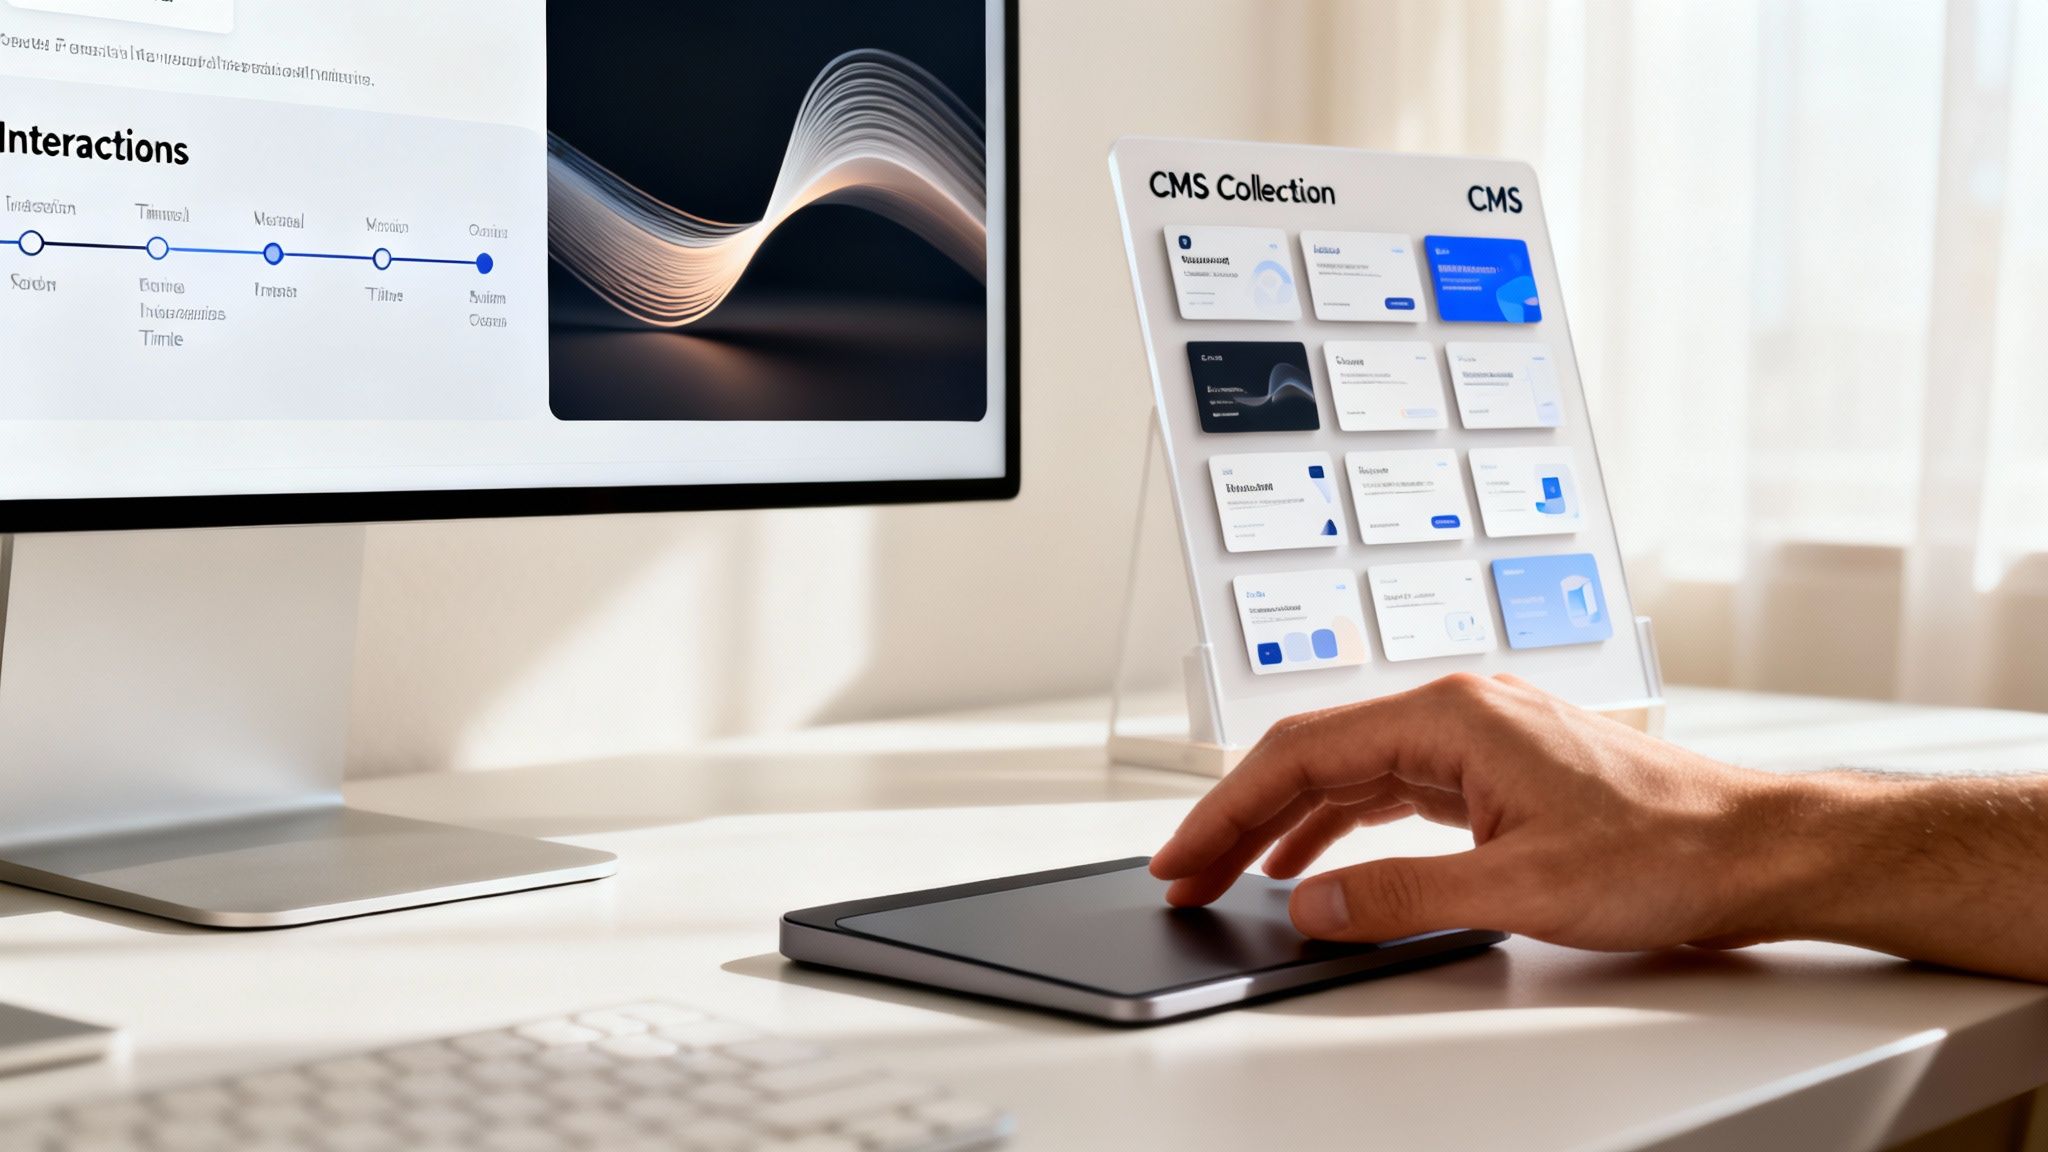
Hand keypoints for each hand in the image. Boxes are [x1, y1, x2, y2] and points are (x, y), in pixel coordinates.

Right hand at [1149, 673, 1797, 949]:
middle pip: (1314, 756)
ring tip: (1232, 873)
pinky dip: (1341, 826)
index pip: (1303, 752)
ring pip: (1349, 774)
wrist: (1756, 847)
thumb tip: (1311, 903)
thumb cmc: (1669, 846)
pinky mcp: (1495, 772)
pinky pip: (1392, 791)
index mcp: (1451, 716)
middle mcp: (1457, 712)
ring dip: (1285, 823)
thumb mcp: (1520, 889)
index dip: (1228, 808)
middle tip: (1186, 869)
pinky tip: (1316, 860)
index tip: (1185, 852)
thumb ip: (1401, 896)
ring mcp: (1476, 739)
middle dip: (1240, 815)